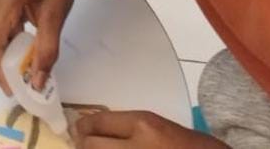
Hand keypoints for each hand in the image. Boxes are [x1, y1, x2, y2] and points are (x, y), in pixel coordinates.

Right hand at [0, 0, 74, 93]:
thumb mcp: (55, 15)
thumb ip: (46, 50)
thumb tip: (38, 81)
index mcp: (2, 0)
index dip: (0, 70)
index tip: (13, 90)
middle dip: (5, 64)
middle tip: (21, 83)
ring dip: (9, 52)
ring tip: (25, 69)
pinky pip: (1, 24)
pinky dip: (12, 39)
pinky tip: (25, 48)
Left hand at [75, 109, 217, 147]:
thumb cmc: (192, 148)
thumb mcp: (161, 128)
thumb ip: (132, 128)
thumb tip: (98, 131)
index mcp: (144, 124)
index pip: (97, 123)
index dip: (83, 127)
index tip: (77, 130)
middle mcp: (134, 147)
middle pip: (89, 145)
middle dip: (83, 145)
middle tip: (82, 144)